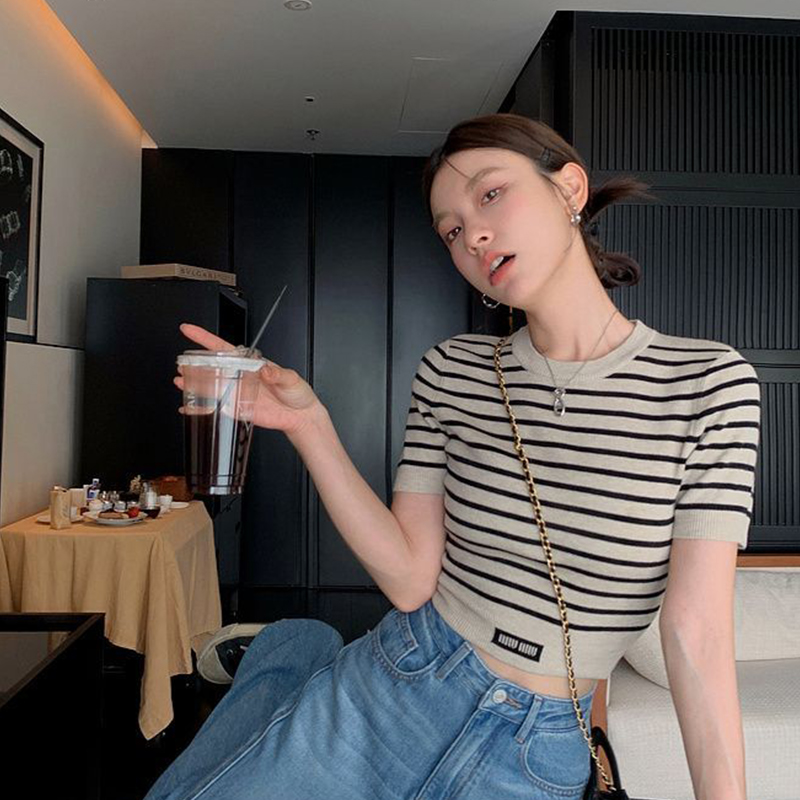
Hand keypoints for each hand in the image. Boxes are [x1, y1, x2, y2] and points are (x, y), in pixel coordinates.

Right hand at [174, 323, 324, 434]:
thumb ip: (278, 374)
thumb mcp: (291, 378)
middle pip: (213, 368)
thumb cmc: (296, 393)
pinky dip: (202, 408)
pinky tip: (190, 407)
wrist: (300, 415)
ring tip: (181, 382)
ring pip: (210, 386)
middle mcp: (241, 377)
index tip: (189, 330)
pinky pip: (217, 407)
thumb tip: (267, 371)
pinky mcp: (238, 409)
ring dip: (194, 384)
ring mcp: (238, 393)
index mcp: (251, 364)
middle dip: (195, 365)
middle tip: (182, 364)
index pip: (224, 349)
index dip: (206, 339)